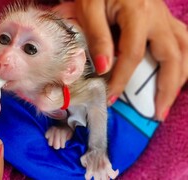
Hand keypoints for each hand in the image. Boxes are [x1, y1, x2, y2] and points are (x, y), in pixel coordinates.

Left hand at [75, 0, 187, 120]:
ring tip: (168, 99)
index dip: (121, 79)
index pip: (133, 55)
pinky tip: (178, 72)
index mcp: (138, 14)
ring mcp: (165, 17)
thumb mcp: (90, 8)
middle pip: (172, 57)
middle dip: (166, 88)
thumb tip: (105, 67)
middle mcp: (158, 17)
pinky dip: (184, 59)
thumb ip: (98, 36)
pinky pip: (183, 39)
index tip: (110, 97)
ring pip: (185, 49)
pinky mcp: (164, 18)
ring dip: (180, 76)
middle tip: (157, 113)